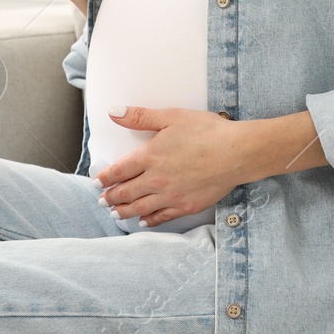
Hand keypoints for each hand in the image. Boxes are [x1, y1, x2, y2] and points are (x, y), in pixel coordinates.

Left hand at [92, 107, 247, 227]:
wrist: (236, 153)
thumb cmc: (206, 131)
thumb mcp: (171, 117)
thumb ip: (139, 116)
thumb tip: (113, 112)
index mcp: (149, 156)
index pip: (119, 171)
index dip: (105, 178)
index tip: (97, 182)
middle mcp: (156, 180)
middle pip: (126, 193)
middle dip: (110, 197)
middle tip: (102, 200)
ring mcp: (171, 196)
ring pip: (140, 208)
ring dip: (124, 212)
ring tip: (114, 213)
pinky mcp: (186, 206)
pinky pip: (162, 217)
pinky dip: (149, 220)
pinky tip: (143, 222)